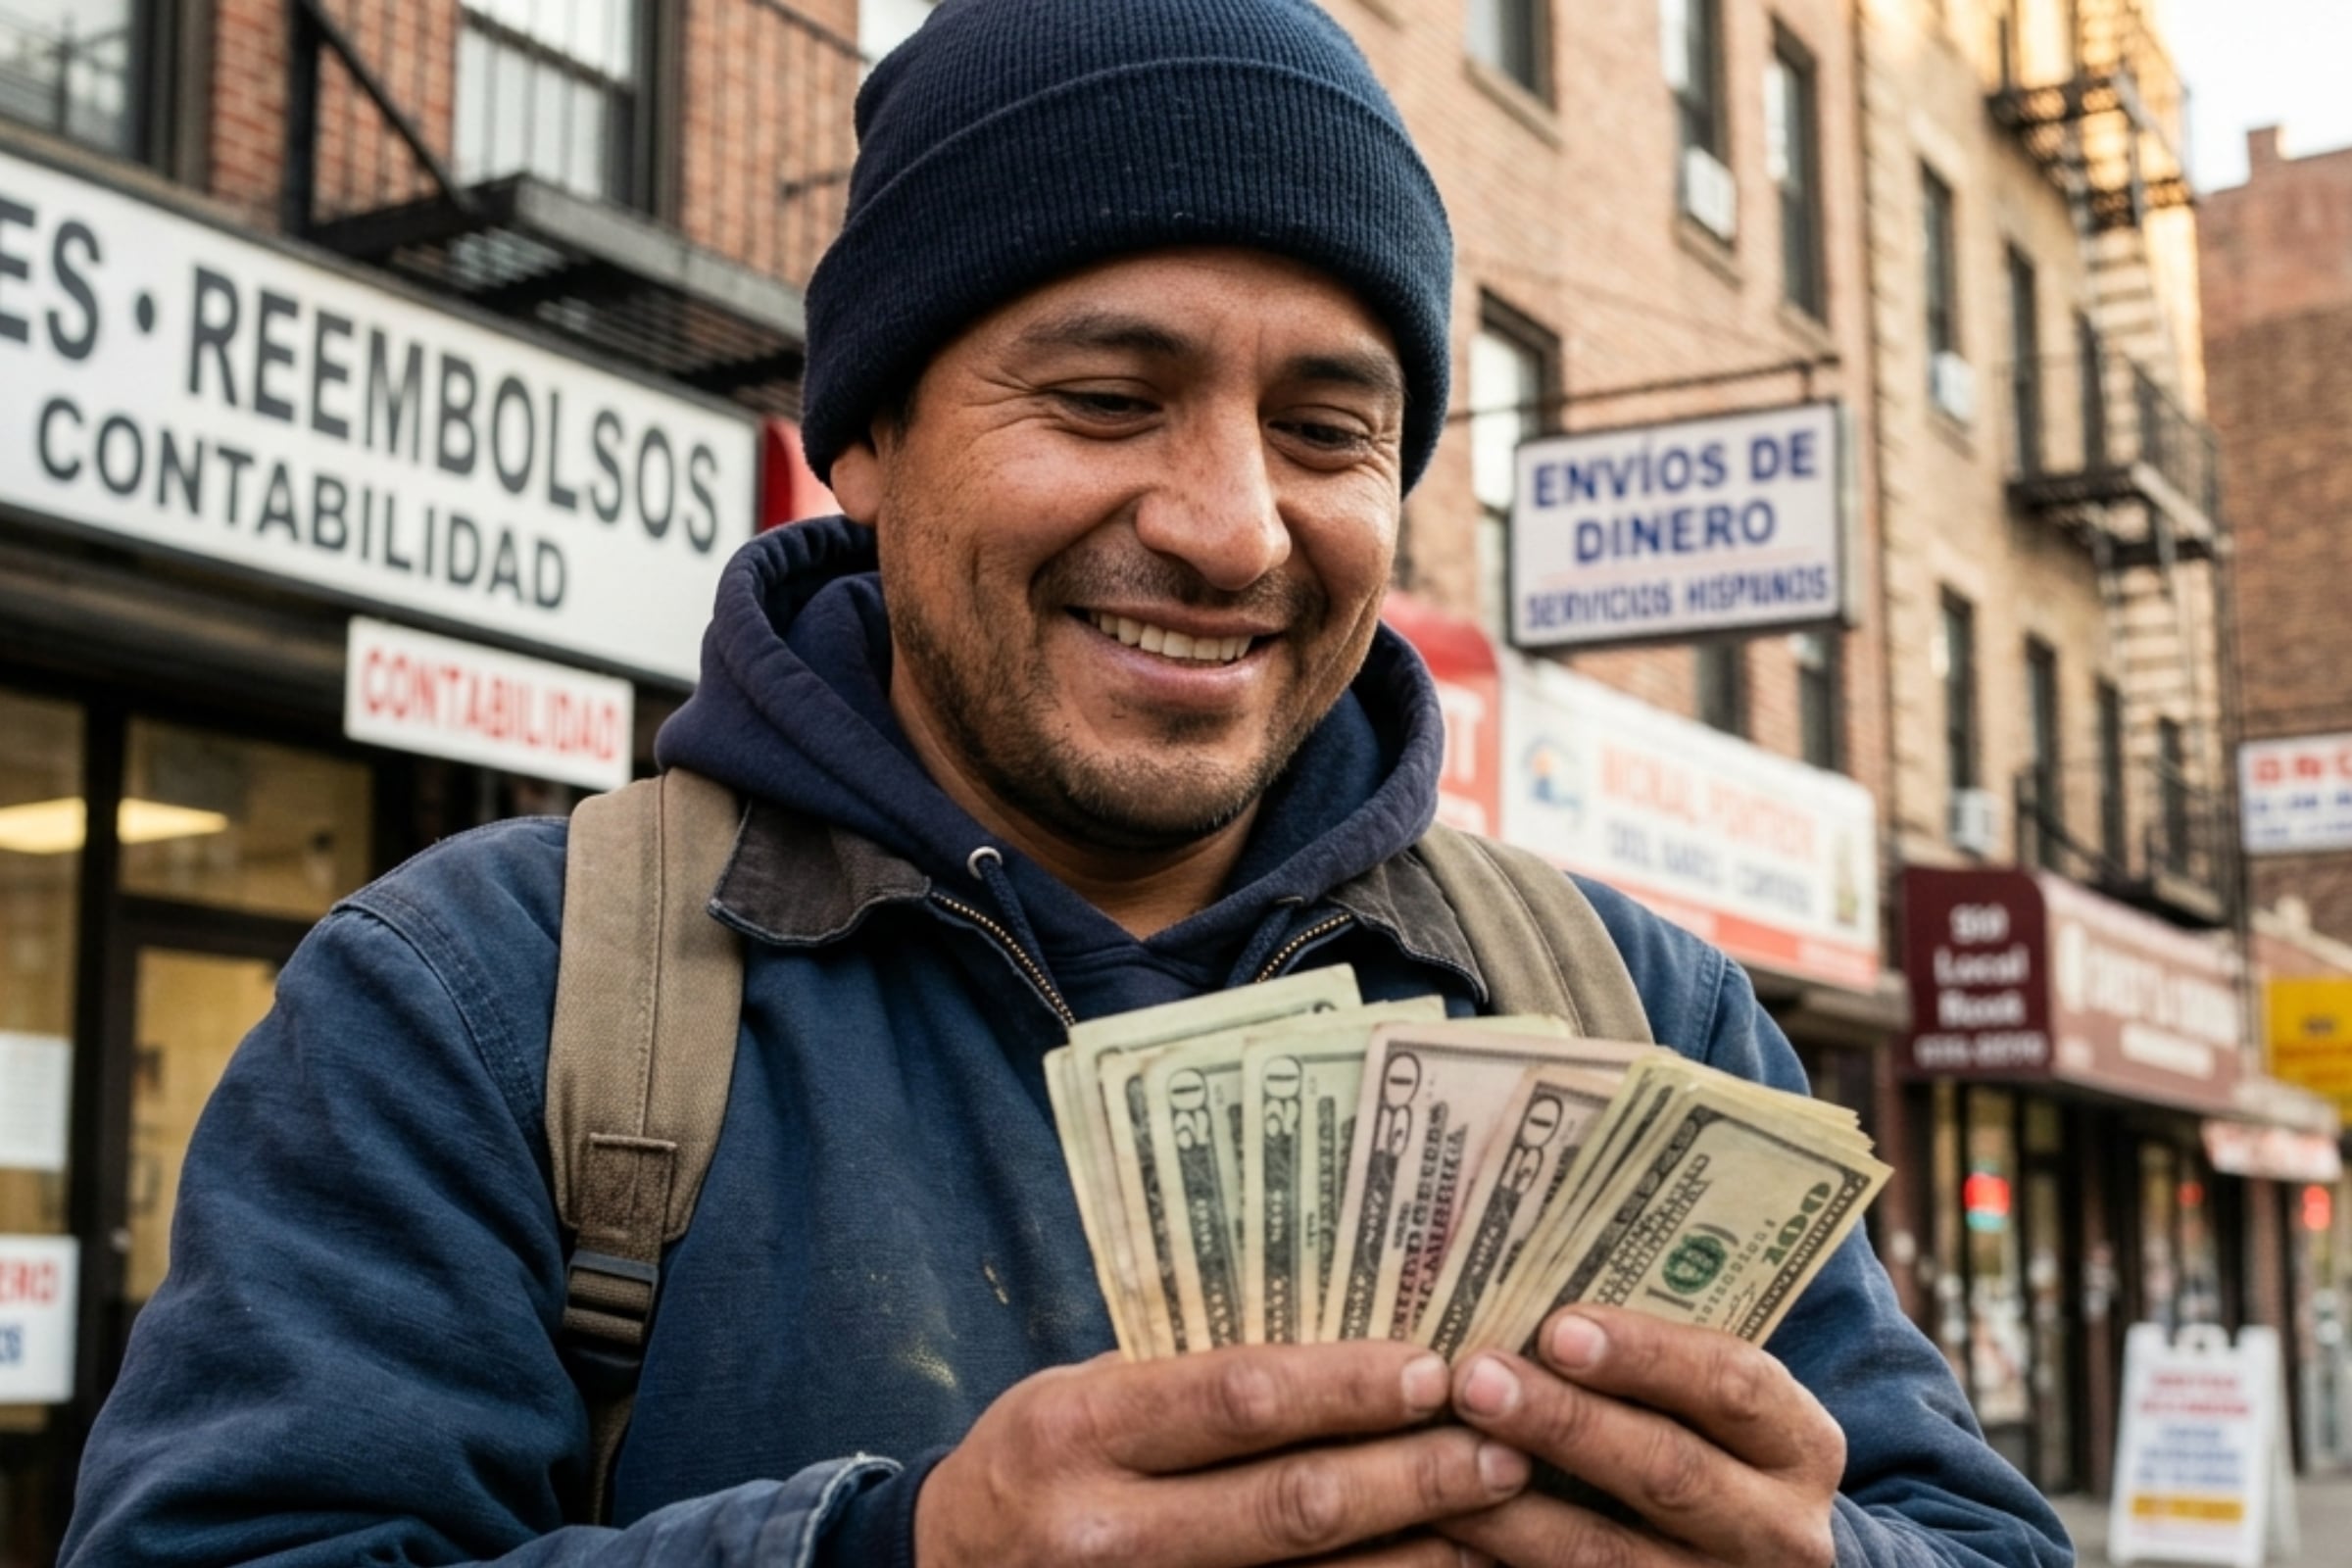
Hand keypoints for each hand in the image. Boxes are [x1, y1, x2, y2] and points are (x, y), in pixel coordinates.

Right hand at [914, 1340, 1531, 1567]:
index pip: (1238, 1400)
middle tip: (1503, 1446)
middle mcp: (1109, 1530)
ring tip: (1500, 1510)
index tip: (1431, 1368)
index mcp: (1082, 1431)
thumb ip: (1187, 1377)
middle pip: (1291, 1506)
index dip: (1346, 1387)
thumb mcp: (1080, 1392)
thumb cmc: (1037, 1460)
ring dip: (1419, 1553)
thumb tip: (1342, 1335)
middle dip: (1412, 1477)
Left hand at [1434, 1307, 1844, 1566]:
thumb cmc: (1709, 1445)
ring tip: (1439, 1459)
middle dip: (1565, 1423)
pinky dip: (1502, 1560)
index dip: (1645, 1354)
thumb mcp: (1718, 1404)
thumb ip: (1655, 1356)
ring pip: (1610, 1555)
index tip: (1557, 1327)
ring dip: (1515, 1508)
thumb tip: (1534, 1285)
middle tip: (1476, 1381)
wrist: (1751, 1564)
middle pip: (1668, 1471)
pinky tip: (1449, 1527)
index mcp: (1798, 1444)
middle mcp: (1780, 1530)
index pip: (1732, 1385)